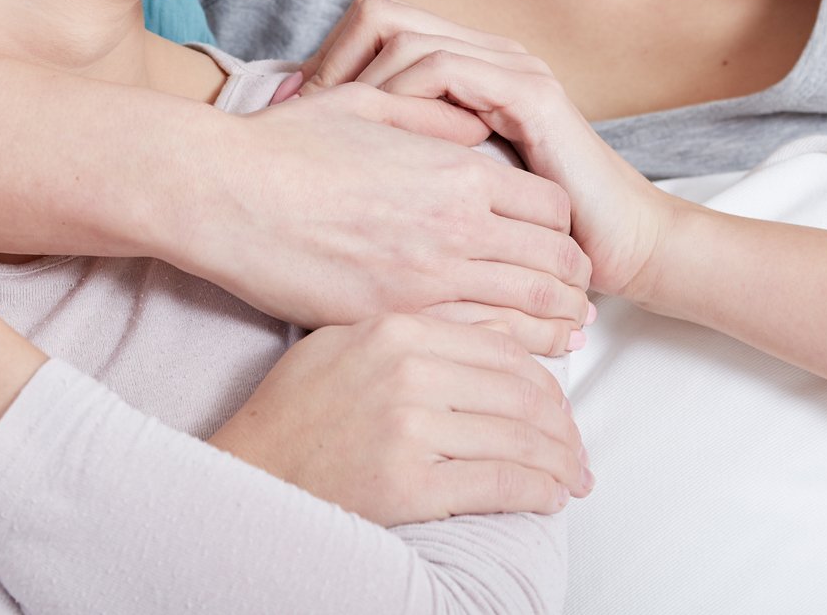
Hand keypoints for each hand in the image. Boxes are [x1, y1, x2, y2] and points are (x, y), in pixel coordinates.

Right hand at [204, 81, 594, 356]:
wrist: (225, 194)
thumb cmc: (286, 146)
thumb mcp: (367, 108)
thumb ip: (431, 116)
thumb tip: (475, 126)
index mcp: (456, 172)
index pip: (548, 206)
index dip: (564, 227)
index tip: (563, 243)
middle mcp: (455, 227)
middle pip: (550, 263)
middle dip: (572, 282)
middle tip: (581, 299)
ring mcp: (426, 280)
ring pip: (523, 311)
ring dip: (552, 324)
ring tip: (567, 337)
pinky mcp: (392, 320)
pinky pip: (474, 342)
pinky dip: (504, 350)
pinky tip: (510, 358)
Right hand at [209, 312, 588, 524]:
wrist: (249, 471)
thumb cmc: (294, 411)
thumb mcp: (347, 342)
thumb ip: (415, 332)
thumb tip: (490, 336)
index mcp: (397, 329)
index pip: (503, 348)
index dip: (546, 381)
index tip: (559, 407)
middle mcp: (407, 372)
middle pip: (521, 392)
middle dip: (563, 427)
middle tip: (577, 450)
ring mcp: (408, 428)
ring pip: (518, 439)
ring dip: (559, 464)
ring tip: (571, 479)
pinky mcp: (408, 484)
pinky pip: (499, 484)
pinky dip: (536, 493)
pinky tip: (547, 498)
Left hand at [304, 0, 667, 297]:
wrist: (611, 251)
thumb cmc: (521, 234)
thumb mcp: (441, 186)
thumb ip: (395, 152)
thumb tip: (310, 135)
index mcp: (465, 66)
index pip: (373, 23)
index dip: (327, 58)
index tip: (292, 109)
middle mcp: (485, 53)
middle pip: (380, 11)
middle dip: (330, 59)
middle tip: (300, 109)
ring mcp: (509, 66)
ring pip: (404, 32)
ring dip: (357, 78)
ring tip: (333, 125)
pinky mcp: (528, 92)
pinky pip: (443, 68)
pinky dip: (402, 94)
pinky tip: (381, 133)